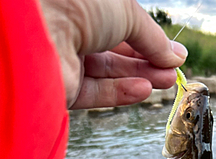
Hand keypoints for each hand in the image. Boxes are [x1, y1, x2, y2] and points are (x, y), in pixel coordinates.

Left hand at [40, 0, 187, 108]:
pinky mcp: (64, 87)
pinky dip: (122, 92)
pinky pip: (97, 92)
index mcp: (86, 7)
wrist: (41, 27)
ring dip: (141, 78)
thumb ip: (153, 39)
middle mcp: (74, 31)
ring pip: (109, 74)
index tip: (173, 55)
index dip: (150, 42)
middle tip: (172, 72)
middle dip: (149, 62)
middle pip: (117, 52)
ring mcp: (67, 60)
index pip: (123, 27)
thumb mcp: (127, 13)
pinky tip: (144, 90)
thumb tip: (174, 56)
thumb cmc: (77, 3)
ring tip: (165, 81)